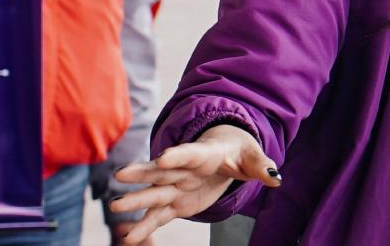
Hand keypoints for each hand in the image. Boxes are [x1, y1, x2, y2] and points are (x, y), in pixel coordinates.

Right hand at [110, 124, 279, 243]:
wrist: (225, 156)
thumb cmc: (239, 153)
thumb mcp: (252, 157)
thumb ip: (261, 167)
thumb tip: (275, 178)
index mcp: (203, 154)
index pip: (189, 153)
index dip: (177, 154)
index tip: (162, 157)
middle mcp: (183, 169)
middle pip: (161, 171)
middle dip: (142, 173)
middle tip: (121, 174)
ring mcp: (176, 187)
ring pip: (154, 193)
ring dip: (136, 201)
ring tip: (114, 206)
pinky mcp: (175, 203)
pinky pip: (158, 216)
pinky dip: (144, 227)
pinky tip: (128, 238)